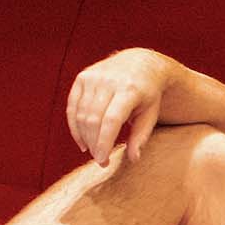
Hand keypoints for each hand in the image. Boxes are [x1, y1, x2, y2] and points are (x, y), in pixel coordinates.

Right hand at [66, 48, 172, 164]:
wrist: (141, 63)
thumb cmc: (148, 94)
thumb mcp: (151, 113)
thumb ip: (141, 136)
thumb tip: (133, 158)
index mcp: (130, 89)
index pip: (111, 120)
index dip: (104, 142)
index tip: (102, 160)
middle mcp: (109, 81)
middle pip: (94, 119)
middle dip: (94, 144)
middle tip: (100, 161)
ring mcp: (93, 77)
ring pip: (81, 114)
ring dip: (85, 137)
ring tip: (93, 152)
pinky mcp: (82, 77)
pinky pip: (73, 106)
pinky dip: (74, 126)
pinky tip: (82, 141)